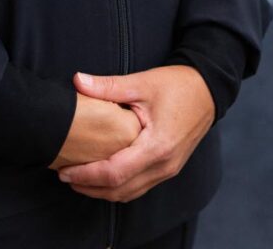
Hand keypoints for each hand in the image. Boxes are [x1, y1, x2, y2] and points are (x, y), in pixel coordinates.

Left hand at [56, 66, 214, 201]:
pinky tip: (103, 175)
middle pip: (121, 190)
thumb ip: (108, 86)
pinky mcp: (168, 168)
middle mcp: (164, 165)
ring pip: (130, 193)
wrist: (208, 90)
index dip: (87, 175)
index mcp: (157, 146)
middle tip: (64, 176)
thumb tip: (77, 81)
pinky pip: (140, 186)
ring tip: (78, 179)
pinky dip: (119, 186)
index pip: (115, 172)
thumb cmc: (177, 85)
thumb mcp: (142, 82)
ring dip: (103, 191)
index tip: (64, 171)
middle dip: (90, 187)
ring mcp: (168, 170)